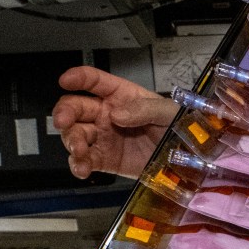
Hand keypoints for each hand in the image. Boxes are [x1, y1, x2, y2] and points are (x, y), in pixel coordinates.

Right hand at [52, 66, 177, 179]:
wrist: (186, 160)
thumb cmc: (178, 127)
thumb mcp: (168, 113)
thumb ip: (145, 109)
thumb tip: (117, 114)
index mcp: (121, 96)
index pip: (95, 81)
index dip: (79, 78)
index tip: (65, 80)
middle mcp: (106, 114)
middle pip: (75, 108)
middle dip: (64, 113)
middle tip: (62, 122)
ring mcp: (104, 138)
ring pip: (75, 135)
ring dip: (71, 142)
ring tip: (79, 152)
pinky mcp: (105, 160)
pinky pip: (85, 161)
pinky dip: (78, 165)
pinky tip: (82, 169)